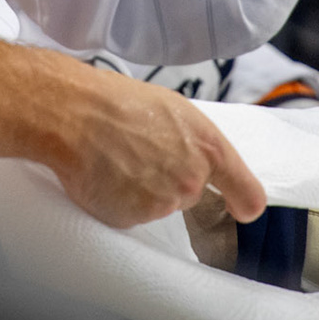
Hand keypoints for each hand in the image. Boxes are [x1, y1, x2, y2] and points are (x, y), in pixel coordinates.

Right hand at [0, 35, 266, 228]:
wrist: (72, 114)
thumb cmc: (114, 101)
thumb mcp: (169, 108)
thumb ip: (191, 140)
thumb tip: (192, 156)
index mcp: (208, 146)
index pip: (246, 191)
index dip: (244, 202)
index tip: (243, 209)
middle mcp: (193, 179)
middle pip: (191, 196)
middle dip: (170, 181)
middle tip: (138, 153)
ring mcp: (164, 203)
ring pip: (158, 205)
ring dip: (141, 190)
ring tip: (115, 158)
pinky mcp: (133, 218)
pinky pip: (129, 215)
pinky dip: (117, 201)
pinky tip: (103, 176)